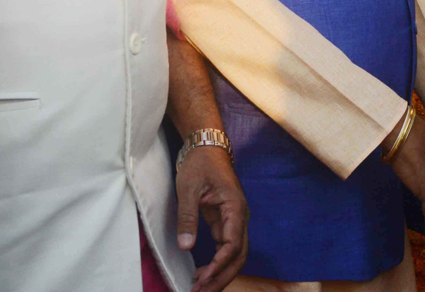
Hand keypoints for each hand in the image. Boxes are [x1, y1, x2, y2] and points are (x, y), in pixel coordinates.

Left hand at [176, 145, 248, 291]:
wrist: (207, 146)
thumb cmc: (199, 164)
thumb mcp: (189, 189)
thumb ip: (187, 217)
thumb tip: (185, 247)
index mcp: (234, 206)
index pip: (233, 243)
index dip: (219, 264)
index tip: (202, 279)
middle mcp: (240, 215)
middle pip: (239, 254)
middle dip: (222, 276)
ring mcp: (234, 219)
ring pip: (235, 253)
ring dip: (221, 273)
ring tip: (201, 288)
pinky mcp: (226, 221)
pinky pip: (227, 247)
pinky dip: (218, 263)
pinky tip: (203, 273)